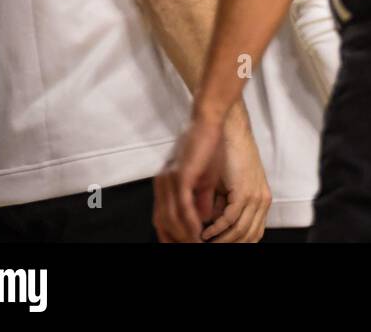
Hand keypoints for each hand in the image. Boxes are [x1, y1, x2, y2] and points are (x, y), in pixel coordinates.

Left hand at [154, 117, 224, 242]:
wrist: (209, 122)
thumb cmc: (209, 147)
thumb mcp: (205, 178)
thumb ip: (201, 198)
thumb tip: (202, 219)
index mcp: (165, 184)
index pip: (161, 218)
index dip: (169, 236)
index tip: (181, 245)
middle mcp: (163, 183)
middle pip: (163, 221)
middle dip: (176, 239)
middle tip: (191, 248)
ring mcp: (170, 179)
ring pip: (172, 217)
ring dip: (184, 234)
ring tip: (197, 243)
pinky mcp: (181, 175)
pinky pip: (182, 205)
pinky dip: (189, 221)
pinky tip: (197, 231)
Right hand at [201, 121, 272, 241]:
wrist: (231, 131)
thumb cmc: (227, 154)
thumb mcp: (227, 185)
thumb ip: (222, 203)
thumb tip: (213, 221)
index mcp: (261, 199)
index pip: (255, 232)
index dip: (239, 242)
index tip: (221, 244)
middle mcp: (262, 200)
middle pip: (250, 236)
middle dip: (229, 244)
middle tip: (209, 246)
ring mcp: (255, 197)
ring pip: (241, 232)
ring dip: (222, 241)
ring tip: (204, 242)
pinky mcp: (245, 193)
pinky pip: (230, 220)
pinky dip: (217, 230)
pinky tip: (206, 233)